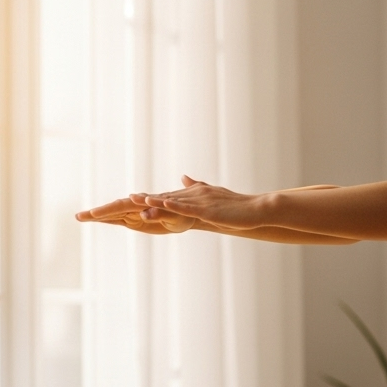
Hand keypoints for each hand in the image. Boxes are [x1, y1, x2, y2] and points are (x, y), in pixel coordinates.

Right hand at [76, 193, 195, 232]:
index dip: (108, 210)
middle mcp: (136, 207)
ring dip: (97, 216)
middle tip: (79, 216)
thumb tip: (145, 213)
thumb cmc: (183, 215)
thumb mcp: (173, 216)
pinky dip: (107, 219)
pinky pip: (118, 219)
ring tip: (80, 217)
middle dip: (96, 213)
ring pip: (113, 214)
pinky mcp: (136, 220)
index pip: (123, 206)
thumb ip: (159, 214)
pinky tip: (95, 220)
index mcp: (144, 204)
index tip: (95, 214)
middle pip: (113, 209)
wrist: (188, 214)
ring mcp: (134, 213)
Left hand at [139, 175, 266, 229]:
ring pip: (172, 201)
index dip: (151, 197)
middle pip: (166, 196)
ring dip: (153, 201)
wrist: (257, 208)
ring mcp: (200, 201)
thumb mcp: (216, 195)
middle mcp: (196, 194)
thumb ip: (199, 186)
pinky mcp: (207, 209)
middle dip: (146, 198)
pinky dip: (170, 205)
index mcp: (197, 193)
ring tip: (134, 200)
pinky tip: (157, 203)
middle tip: (128, 198)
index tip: (134, 198)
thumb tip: (184, 177)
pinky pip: (185, 207)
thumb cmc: (239, 206)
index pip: (171, 196)